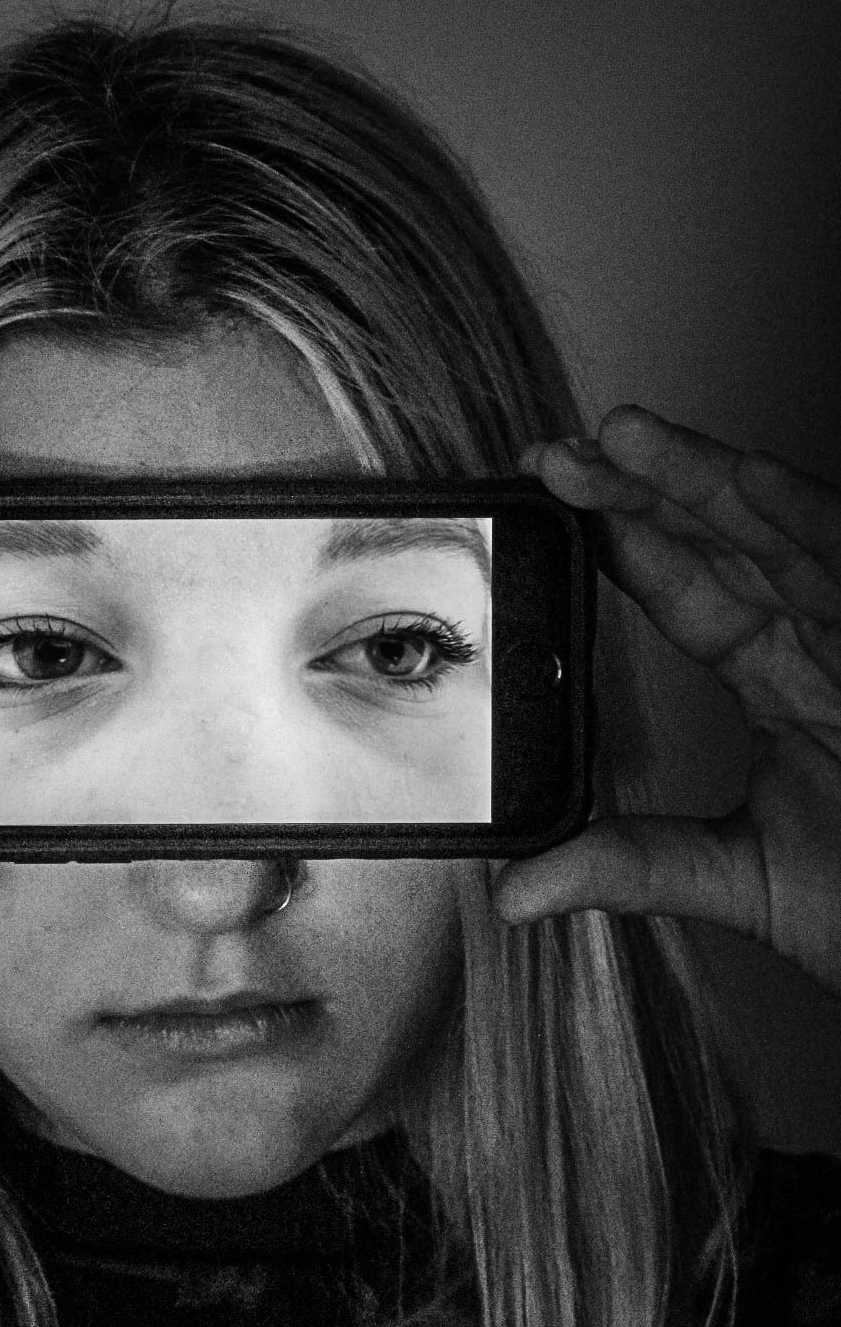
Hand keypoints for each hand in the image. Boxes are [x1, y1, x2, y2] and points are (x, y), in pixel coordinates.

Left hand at [491, 404, 840, 993]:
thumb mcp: (742, 878)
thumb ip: (630, 868)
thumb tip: (515, 890)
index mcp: (780, 675)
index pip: (684, 588)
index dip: (616, 540)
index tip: (543, 504)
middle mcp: (821, 634)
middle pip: (717, 538)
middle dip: (636, 490)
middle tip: (551, 456)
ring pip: (777, 527)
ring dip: (700, 477)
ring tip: (619, 436)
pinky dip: (801, 512)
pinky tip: (740, 474)